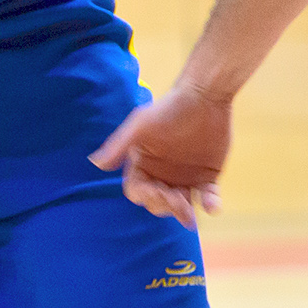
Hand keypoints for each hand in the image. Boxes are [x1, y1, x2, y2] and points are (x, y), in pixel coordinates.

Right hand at [89, 84, 232, 227]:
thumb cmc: (168, 109)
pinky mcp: (207, 178)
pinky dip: (210, 204)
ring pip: (182, 206)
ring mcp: (186, 179)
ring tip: (189, 209)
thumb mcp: (140, 125)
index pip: (138, 191)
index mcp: (143, 166)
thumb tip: (95, 163)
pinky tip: (212, 206)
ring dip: (184, 211)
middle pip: (158, 204)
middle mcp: (162, 176)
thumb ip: (119, 144)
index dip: (144, 196)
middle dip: (165, 206)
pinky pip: (208, 198)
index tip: (156, 190)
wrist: (204, 97)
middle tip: (177, 199)